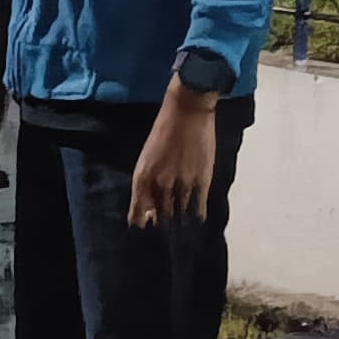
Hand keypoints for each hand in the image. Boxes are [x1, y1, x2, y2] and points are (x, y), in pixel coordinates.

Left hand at [128, 90, 220, 228]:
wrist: (188, 111)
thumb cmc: (164, 129)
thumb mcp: (147, 156)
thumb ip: (147, 179)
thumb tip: (149, 203)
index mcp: (143, 177)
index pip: (137, 212)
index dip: (140, 222)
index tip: (144, 227)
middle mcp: (161, 184)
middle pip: (160, 215)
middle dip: (161, 222)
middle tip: (164, 228)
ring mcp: (183, 184)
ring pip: (179, 212)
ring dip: (179, 219)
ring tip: (180, 226)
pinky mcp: (201, 180)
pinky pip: (198, 206)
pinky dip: (197, 214)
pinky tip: (196, 219)